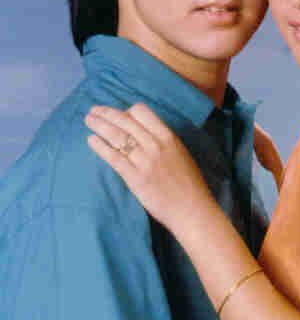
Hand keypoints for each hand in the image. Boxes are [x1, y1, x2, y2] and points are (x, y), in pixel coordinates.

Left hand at [85, 103, 213, 229]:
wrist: (192, 209)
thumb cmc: (189, 184)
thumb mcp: (180, 154)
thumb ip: (163, 142)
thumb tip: (143, 134)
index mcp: (168, 137)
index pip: (142, 112)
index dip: (127, 112)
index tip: (119, 116)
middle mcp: (155, 144)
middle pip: (125, 121)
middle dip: (107, 113)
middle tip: (93, 110)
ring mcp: (144, 161)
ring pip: (116, 136)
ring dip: (99, 125)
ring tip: (88, 120)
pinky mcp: (135, 178)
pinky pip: (114, 157)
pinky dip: (100, 146)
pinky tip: (91, 140)